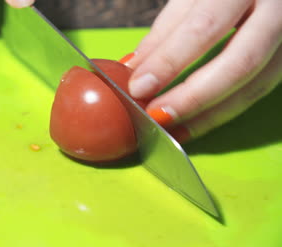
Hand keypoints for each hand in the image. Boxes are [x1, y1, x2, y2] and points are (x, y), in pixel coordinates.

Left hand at [121, 0, 281, 142]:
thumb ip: (166, 30)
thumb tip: (134, 69)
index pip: (204, 28)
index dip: (169, 61)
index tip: (139, 86)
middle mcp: (277, 11)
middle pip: (239, 63)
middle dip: (193, 97)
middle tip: (156, 115)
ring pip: (254, 85)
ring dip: (209, 115)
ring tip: (173, 129)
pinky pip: (258, 90)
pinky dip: (223, 111)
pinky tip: (195, 122)